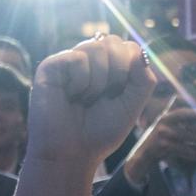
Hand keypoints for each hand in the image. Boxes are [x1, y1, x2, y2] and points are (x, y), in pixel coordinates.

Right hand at [27, 36, 156, 172]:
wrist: (71, 154)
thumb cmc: (99, 132)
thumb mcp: (132, 106)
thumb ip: (143, 80)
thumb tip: (140, 52)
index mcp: (108, 68)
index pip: (129, 47)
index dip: (131, 70)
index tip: (119, 95)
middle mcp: (89, 61)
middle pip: (114, 42)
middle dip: (117, 73)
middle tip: (103, 97)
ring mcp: (69, 61)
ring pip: (97, 46)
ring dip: (99, 81)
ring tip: (85, 99)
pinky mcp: (51, 66)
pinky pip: (78, 57)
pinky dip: (81, 81)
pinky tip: (71, 96)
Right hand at [122, 101, 195, 184]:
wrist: (141, 156)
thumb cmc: (157, 139)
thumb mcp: (165, 123)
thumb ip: (178, 112)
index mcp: (167, 115)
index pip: (185, 109)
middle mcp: (163, 122)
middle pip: (189, 122)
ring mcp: (162, 135)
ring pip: (189, 138)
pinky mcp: (162, 147)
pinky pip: (184, 150)